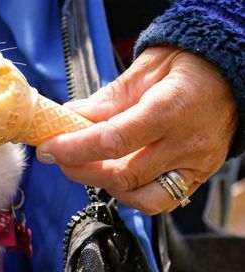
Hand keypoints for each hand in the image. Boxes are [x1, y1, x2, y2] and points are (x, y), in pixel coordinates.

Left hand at [36, 46, 237, 214]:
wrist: (229, 73)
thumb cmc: (187, 65)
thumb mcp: (144, 70)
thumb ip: (107, 99)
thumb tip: (70, 117)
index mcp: (170, 109)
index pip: (113, 140)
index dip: (74, 148)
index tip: (49, 147)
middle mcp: (186, 143)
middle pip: (123, 175)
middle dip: (80, 170)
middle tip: (59, 157)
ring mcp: (195, 165)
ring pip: (142, 198)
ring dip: (104, 187)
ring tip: (84, 167)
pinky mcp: (198, 177)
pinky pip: (161, 200)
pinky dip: (131, 195)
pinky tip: (115, 177)